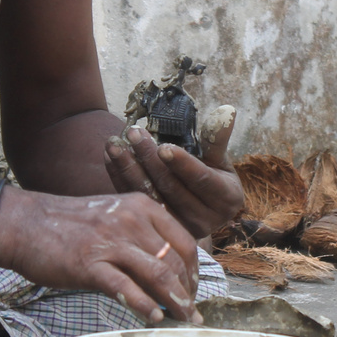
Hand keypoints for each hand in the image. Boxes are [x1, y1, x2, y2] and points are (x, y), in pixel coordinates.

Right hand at [0, 188, 202, 324]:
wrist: (24, 224)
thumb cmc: (68, 225)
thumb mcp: (113, 217)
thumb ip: (141, 236)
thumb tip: (168, 271)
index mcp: (141, 206)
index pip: (184, 241)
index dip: (195, 271)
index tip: (193, 291)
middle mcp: (131, 220)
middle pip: (176, 260)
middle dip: (189, 291)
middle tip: (190, 313)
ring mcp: (111, 241)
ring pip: (158, 274)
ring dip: (176, 302)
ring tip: (182, 320)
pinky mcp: (90, 264)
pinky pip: (127, 288)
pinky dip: (145, 306)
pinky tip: (153, 318)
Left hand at [104, 105, 244, 239]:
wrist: (201, 207)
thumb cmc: (213, 177)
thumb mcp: (219, 160)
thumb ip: (216, 138)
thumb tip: (226, 109)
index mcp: (225, 200)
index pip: (202, 180)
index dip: (182, 164)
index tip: (163, 146)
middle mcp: (204, 219)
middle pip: (171, 187)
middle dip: (149, 159)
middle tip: (134, 133)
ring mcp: (178, 227)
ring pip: (150, 196)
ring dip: (129, 168)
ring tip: (115, 144)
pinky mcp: (157, 227)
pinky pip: (136, 201)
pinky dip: (120, 179)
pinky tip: (110, 158)